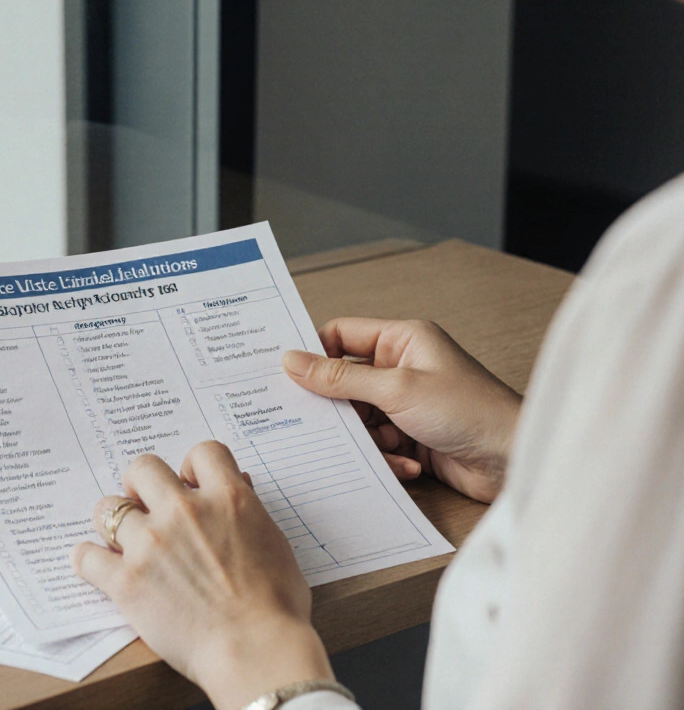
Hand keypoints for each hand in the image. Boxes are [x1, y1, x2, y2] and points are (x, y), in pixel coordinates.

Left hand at [72, 442, 332, 709]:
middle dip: (142, 485)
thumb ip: (251, 513)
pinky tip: (97, 567)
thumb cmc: (277, 608)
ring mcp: (151, 544)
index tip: (190, 485)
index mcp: (228, 499)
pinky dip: (88, 560)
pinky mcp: (126, 580)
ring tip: (123, 542)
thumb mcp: (276, 546)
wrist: (257, 651)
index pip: (203, 452)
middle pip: (143, 467)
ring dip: (113, 522)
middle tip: (146, 507)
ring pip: (108, 507)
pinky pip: (85, 556)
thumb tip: (241, 487)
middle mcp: (184, 512)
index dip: (193, 468)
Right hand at [282, 318, 521, 502]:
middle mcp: (402, 367)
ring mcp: (407, 404)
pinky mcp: (413, 436)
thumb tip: (292, 361)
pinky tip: (409, 464)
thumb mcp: (396, 390)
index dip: (314, 353)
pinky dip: (388, 456)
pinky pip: (379, 444)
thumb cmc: (470, 411)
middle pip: (345, 382)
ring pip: (359, 419)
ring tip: (387, 448)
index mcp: (402, 340)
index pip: (341, 336)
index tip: (286, 376)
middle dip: (336, 407)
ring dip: (368, 439)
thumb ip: (340, 378)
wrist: (513, 460)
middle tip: (312, 423)